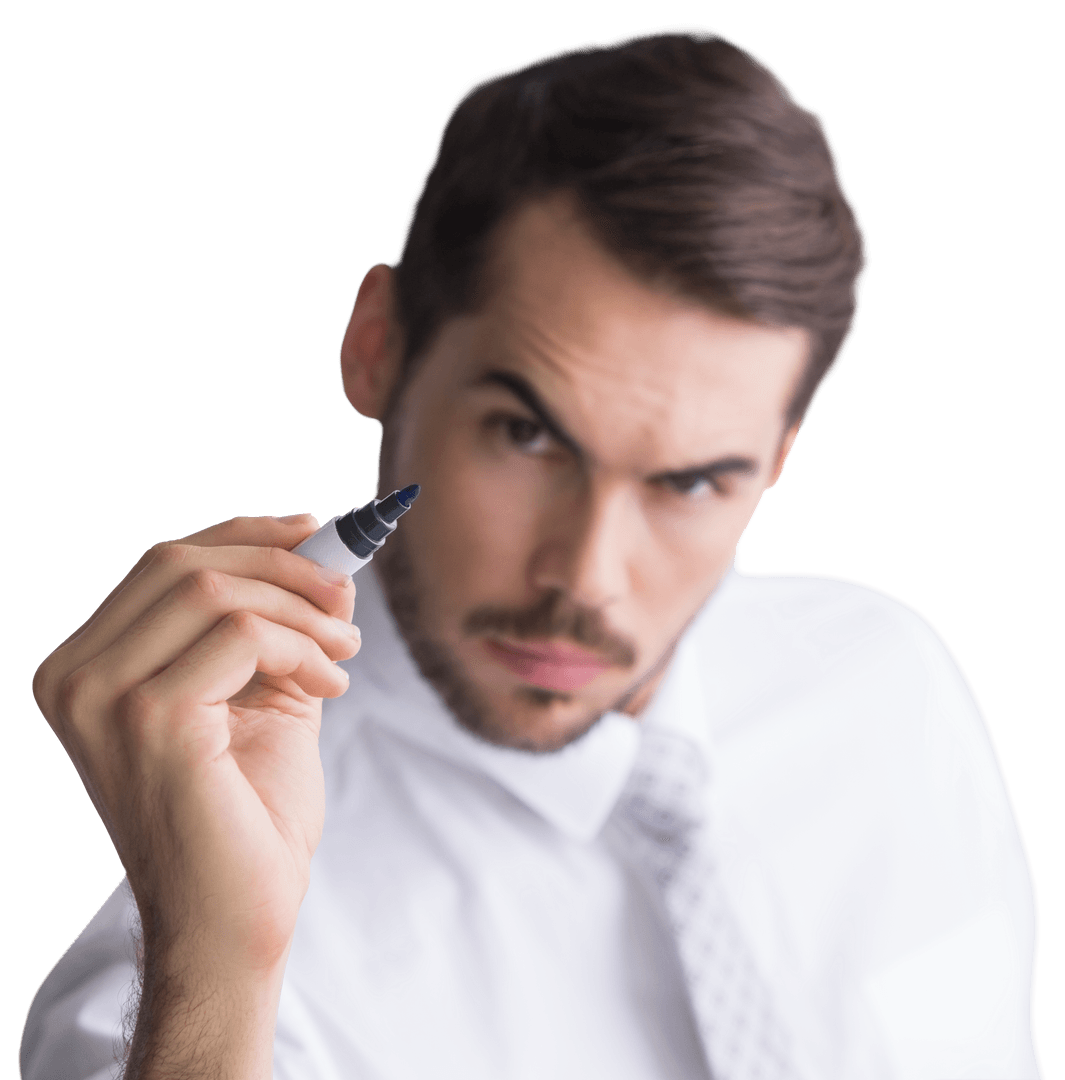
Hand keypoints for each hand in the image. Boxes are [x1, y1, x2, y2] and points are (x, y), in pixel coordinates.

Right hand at [32, 514, 359, 976]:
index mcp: (87, 668)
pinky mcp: (149, 718)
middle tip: (344, 598)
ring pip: (217, 593)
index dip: (244, 537)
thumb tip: (327, 559)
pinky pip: (243, 636)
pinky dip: (302, 647)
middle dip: (283, 566)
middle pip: (183, 564)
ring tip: (345, 650)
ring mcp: (101, 698)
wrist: (237, 917)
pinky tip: (330, 685)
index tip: (314, 533)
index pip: (163, 565)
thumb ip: (279, 626)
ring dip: (303, 610)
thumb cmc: (247, 815)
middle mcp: (74, 677)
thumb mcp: (264, 695)